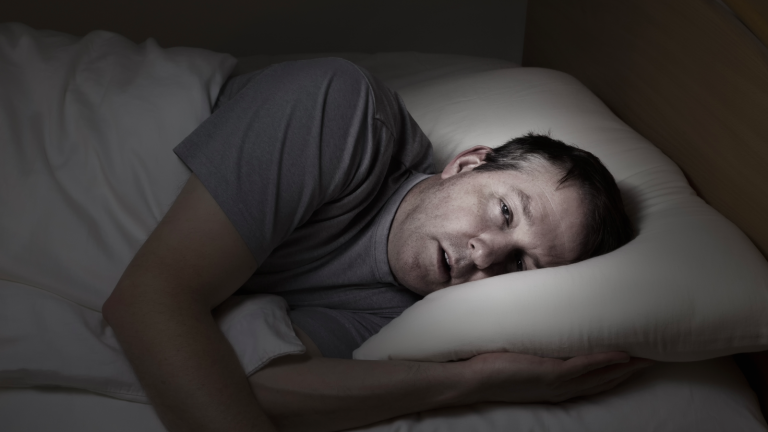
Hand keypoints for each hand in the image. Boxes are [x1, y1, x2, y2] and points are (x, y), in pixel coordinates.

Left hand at [466, 351, 653, 403]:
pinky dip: (604, 361)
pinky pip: (583, 367)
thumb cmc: (492, 368)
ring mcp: (557, 383)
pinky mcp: (550, 374)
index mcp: (556, 387)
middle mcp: (561, 389)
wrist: (472, 380)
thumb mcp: (522, 360)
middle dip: (631, 371)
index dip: (617, 373)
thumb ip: (537, 350)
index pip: (593, 381)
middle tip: (655, 358)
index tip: (636, 361)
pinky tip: (622, 354)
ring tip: (649, 356)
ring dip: (627, 366)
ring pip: (601, 375)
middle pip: (605, 381)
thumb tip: (545, 327)